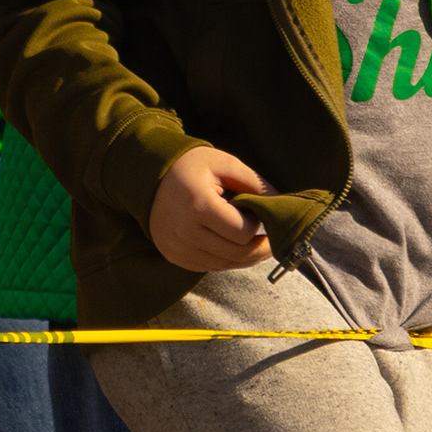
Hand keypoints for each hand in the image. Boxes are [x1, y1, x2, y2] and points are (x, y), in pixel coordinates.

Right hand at [151, 144, 273, 273]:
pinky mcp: (175, 257)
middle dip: (259, 247)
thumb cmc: (191, 167)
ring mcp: (177, 248)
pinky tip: (232, 246)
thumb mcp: (224, 164)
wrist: (149, 178)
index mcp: (198, 205)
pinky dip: (227, 260)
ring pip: (225, 265)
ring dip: (246, 257)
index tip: (257, 213)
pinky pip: (210, 267)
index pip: (242, 232)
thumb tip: (282, 202)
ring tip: (256, 243)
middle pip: (236, 253)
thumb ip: (255, 182)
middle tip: (270, 238)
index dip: (257, 225)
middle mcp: (185, 232)